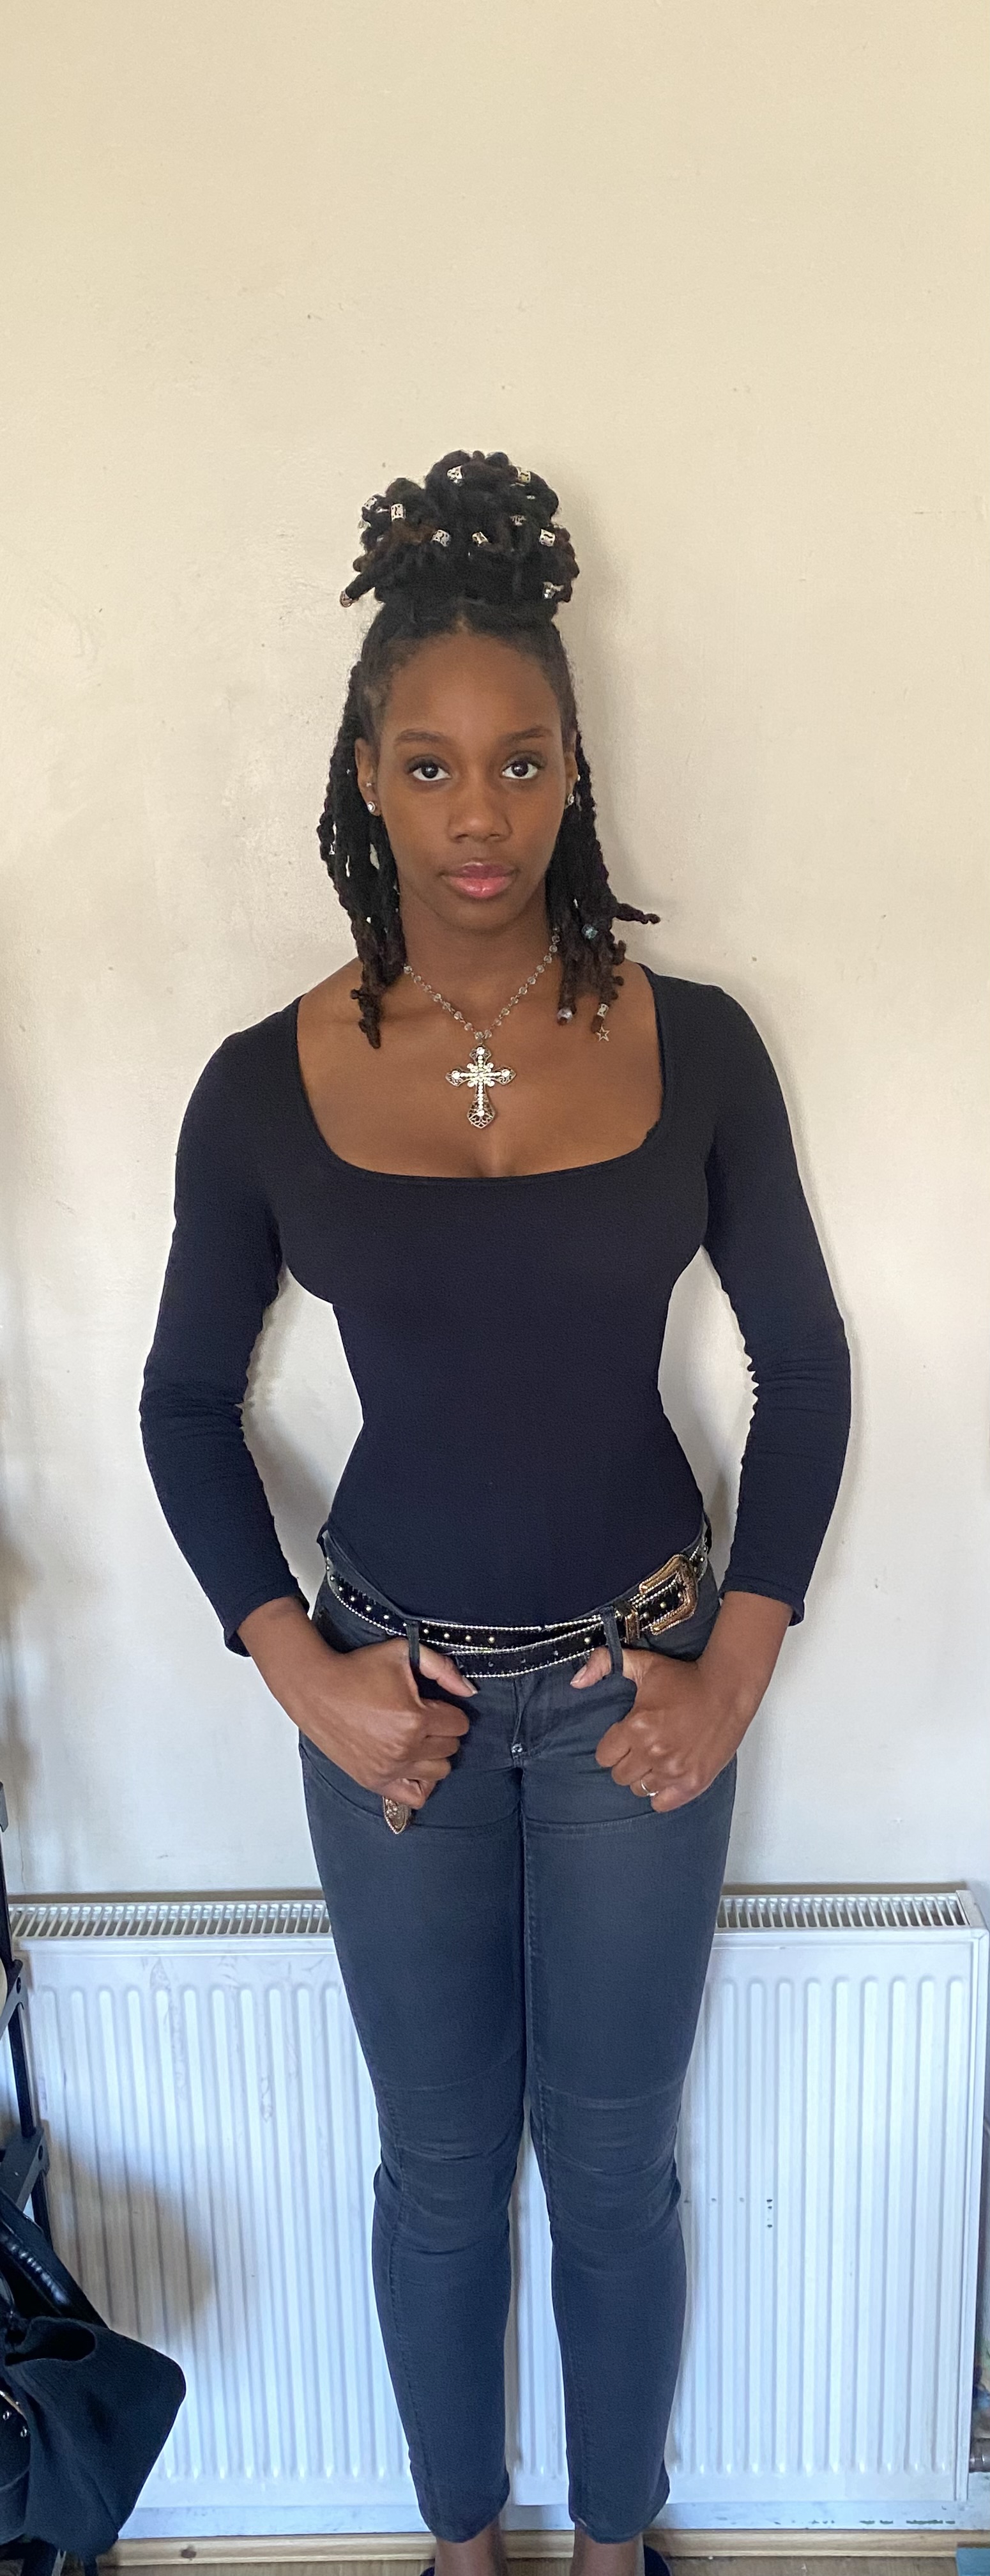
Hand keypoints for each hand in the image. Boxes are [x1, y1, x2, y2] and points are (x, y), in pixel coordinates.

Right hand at [237, 1597, 475, 1808]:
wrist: (316, 1689)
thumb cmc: (357, 1670)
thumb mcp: (403, 1653)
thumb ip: (442, 1668)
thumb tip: (469, 1691)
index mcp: (415, 1718)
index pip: (459, 1724)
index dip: (448, 1710)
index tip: (431, 1703)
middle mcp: (405, 1749)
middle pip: (451, 1748)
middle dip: (442, 1730)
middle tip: (422, 1717)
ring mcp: (389, 1769)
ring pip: (439, 1772)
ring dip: (433, 1755)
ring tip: (416, 1738)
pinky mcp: (374, 1781)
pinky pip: (415, 1797)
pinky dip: (421, 1783)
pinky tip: (412, 1764)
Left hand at [570, 1590, 791, 1811]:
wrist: (727, 1689)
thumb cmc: (685, 1678)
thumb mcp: (644, 1664)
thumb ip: (604, 1664)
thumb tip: (576, 1681)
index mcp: (636, 1727)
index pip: (604, 1756)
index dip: (612, 1747)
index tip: (625, 1738)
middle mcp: (652, 1752)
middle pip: (619, 1776)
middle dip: (627, 1762)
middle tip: (642, 1749)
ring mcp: (674, 1771)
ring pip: (639, 1789)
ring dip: (645, 1776)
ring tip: (657, 1760)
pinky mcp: (693, 1783)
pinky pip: (662, 1803)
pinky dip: (662, 1793)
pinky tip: (668, 1777)